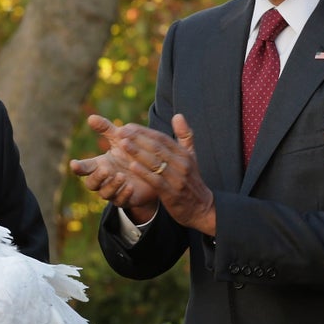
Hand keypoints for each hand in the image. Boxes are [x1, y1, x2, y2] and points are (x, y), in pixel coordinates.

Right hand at [70, 115, 160, 221]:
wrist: (151, 171)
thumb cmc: (130, 154)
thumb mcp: (119, 139)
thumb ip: (106, 129)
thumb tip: (90, 117)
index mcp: (99, 166)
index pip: (84, 168)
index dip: (78, 167)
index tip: (74, 163)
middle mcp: (103, 181)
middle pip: (91, 184)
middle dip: (97, 177)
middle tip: (106, 168)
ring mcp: (113, 192)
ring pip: (105, 194)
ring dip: (111, 185)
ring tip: (121, 175)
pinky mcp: (126, 199)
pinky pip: (120, 200)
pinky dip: (124, 193)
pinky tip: (130, 185)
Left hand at [115, 114, 216, 235]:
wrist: (202, 208)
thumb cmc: (192, 180)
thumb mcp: (192, 157)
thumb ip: (185, 135)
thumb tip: (178, 115)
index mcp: (184, 154)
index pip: (162, 138)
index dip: (144, 131)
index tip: (128, 126)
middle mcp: (182, 164)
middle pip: (157, 148)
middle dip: (138, 138)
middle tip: (121, 131)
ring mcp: (177, 179)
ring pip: (155, 162)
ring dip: (138, 152)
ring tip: (122, 144)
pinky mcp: (172, 193)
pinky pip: (156, 180)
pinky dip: (144, 172)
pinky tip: (132, 166)